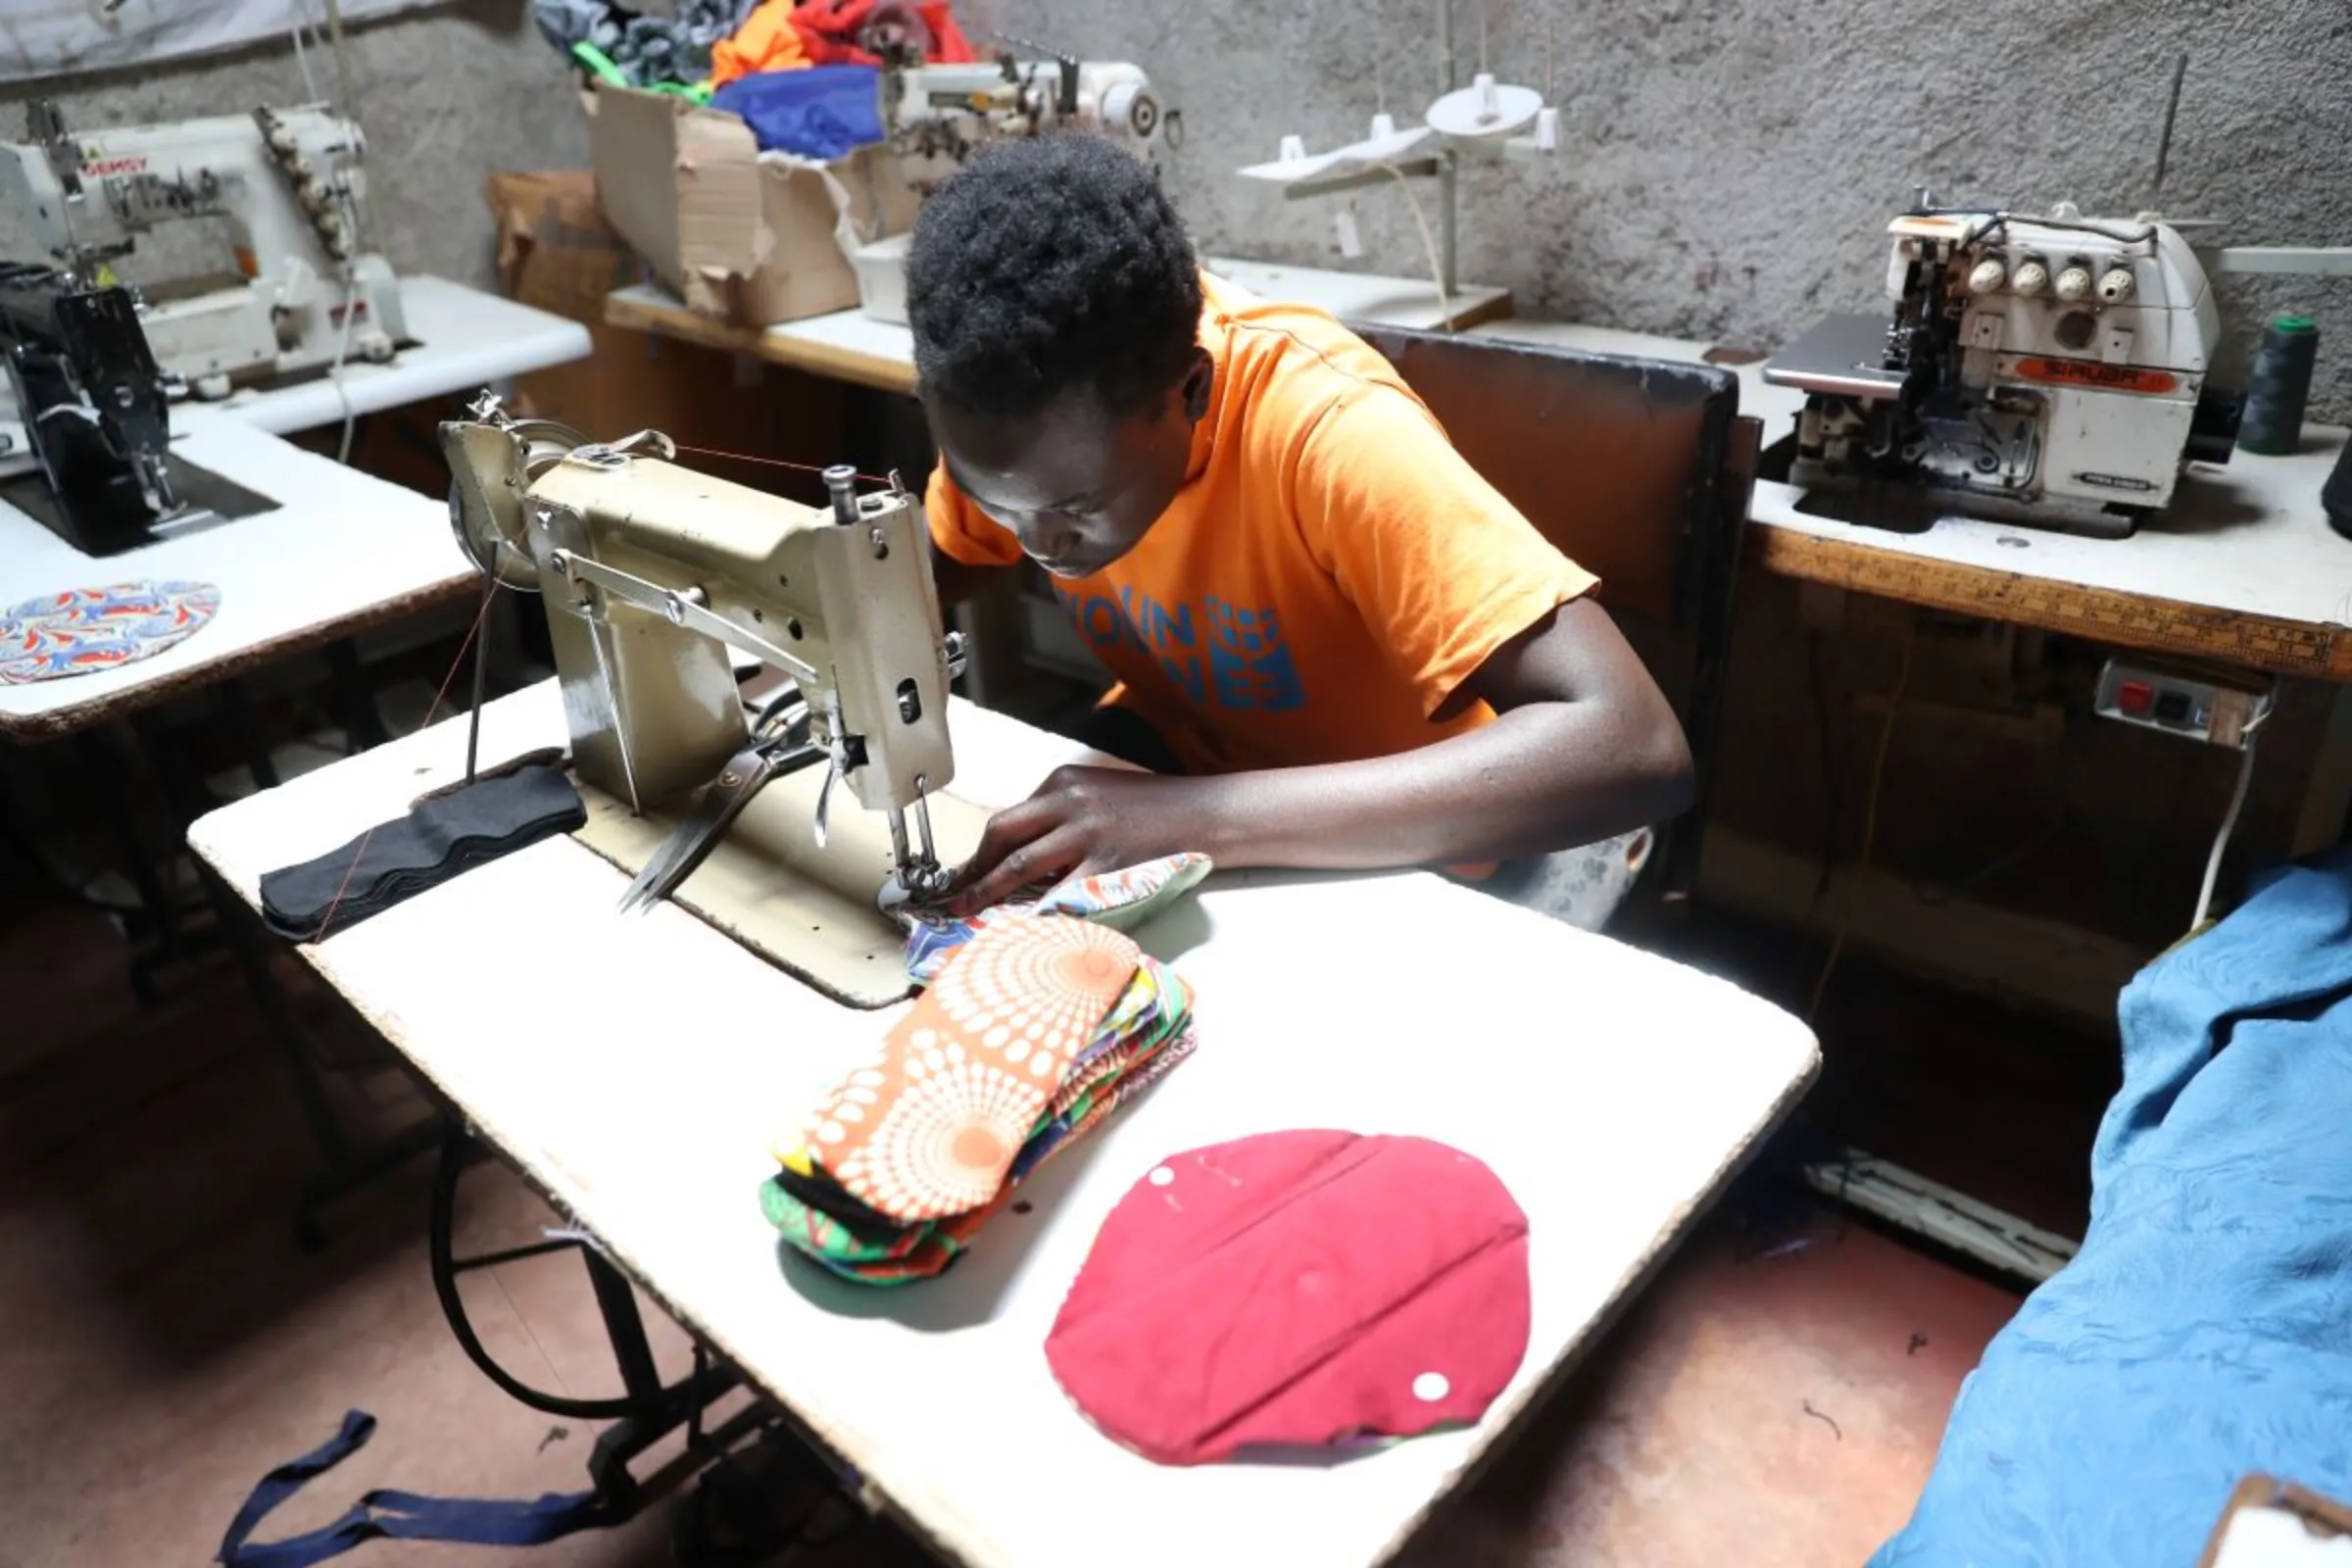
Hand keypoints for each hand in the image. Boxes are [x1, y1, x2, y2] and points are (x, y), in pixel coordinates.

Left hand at [942, 766, 1220, 916]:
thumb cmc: (1154, 808)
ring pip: (1020, 865)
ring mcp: (1086, 833)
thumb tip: (1024, 852)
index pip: (1009, 817)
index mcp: (1063, 781)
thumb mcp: (1100, 794)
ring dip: (986, 891)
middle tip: (953, 895)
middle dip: (972, 868)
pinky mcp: (1105, 864)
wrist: (1203, 814)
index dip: (982, 849)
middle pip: (1002, 834)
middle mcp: (1068, 801)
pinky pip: (1059, 893)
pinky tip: (1018, 926)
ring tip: (966, 911)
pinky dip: (1034, 911)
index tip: (966, 871)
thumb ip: (1062, 814)